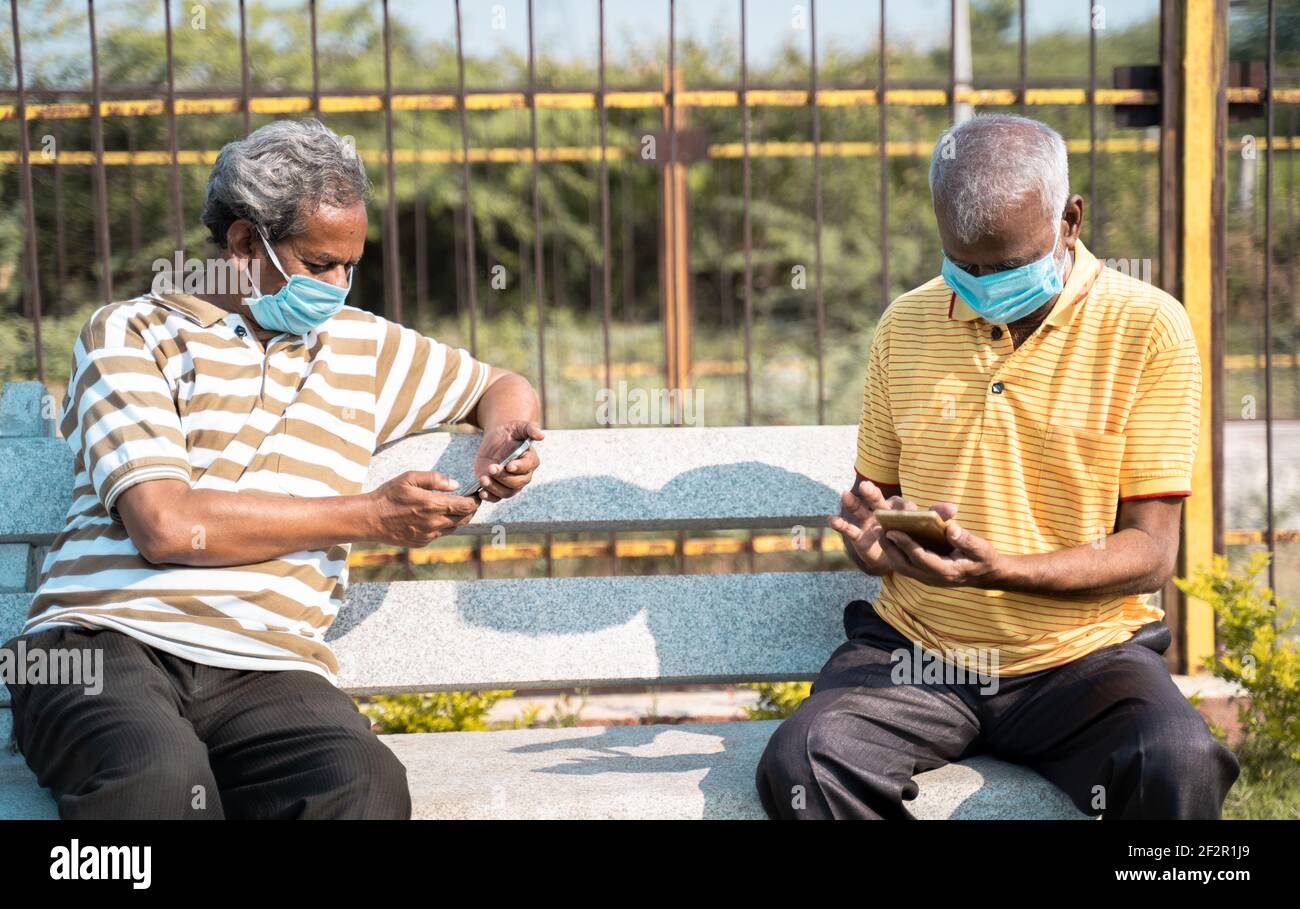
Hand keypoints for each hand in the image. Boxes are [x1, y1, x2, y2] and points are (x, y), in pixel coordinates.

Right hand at [366, 471, 479, 546]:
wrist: (370, 519)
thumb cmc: (389, 495)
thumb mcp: (409, 478)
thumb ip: (434, 479)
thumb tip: (455, 484)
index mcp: (433, 505)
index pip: (466, 506)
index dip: (475, 500)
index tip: (476, 494)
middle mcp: (434, 523)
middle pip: (464, 519)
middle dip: (470, 510)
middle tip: (468, 501)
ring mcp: (429, 535)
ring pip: (454, 528)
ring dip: (457, 518)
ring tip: (453, 507)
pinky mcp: (422, 542)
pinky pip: (440, 534)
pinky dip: (442, 526)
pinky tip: (434, 517)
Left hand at [472, 421, 543, 502]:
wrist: (496, 439)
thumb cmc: (510, 432)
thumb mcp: (519, 427)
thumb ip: (530, 429)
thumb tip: (541, 435)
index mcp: (530, 460)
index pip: (528, 467)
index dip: (519, 468)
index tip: (509, 465)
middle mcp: (523, 475)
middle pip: (517, 483)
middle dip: (503, 477)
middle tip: (491, 468)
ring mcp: (510, 483)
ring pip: (506, 492)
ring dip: (494, 488)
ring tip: (483, 478)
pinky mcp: (497, 487)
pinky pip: (496, 498)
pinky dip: (489, 497)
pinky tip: (481, 492)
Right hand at [828, 480, 919, 575]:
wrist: (892, 561)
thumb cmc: (905, 544)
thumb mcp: (914, 539)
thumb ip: (915, 529)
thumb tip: (921, 519)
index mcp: (897, 511)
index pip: (900, 505)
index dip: (903, 508)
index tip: (908, 512)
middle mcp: (881, 512)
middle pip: (876, 500)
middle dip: (871, 493)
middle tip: (865, 486)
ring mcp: (868, 523)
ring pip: (859, 510)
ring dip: (852, 502)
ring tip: (844, 494)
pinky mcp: (859, 536)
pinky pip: (849, 529)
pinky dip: (840, 525)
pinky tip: (832, 519)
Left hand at [878, 503, 1004, 587]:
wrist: (985, 574)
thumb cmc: (983, 558)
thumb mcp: (981, 548)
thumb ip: (966, 539)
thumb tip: (950, 528)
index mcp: (947, 571)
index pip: (921, 558)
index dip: (906, 545)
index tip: (892, 531)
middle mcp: (933, 578)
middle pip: (905, 565)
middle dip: (890, 548)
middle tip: (878, 529)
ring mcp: (927, 578)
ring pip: (902, 567)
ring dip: (890, 550)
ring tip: (879, 531)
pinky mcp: (924, 574)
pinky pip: (905, 565)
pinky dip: (895, 552)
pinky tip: (890, 537)